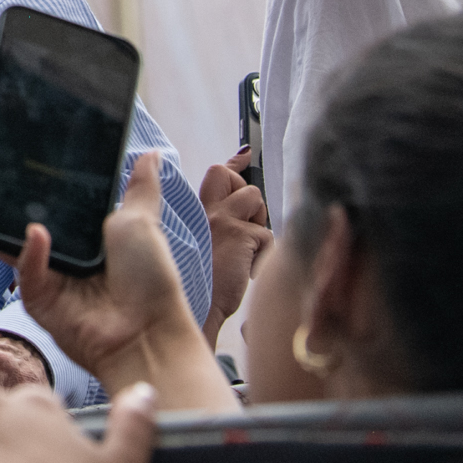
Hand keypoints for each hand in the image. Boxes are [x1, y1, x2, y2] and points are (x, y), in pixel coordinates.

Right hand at [0, 147, 196, 383]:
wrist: (149, 331)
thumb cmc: (149, 278)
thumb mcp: (142, 221)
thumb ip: (138, 188)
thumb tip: (152, 154)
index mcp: (75, 225)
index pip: (32, 189)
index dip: (7, 168)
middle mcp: (54, 245)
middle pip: (4, 210)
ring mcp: (41, 271)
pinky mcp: (36, 297)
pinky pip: (25, 268)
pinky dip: (30, 251)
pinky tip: (37, 233)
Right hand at [198, 148, 271, 339]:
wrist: (199, 308)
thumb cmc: (203, 284)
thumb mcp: (202, 247)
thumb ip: (216, 224)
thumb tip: (237, 210)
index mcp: (195, 213)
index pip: (215, 174)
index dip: (233, 164)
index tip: (245, 154)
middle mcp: (204, 210)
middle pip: (228, 174)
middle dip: (244, 190)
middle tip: (244, 221)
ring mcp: (220, 219)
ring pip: (254, 197)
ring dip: (257, 223)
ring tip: (245, 249)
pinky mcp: (238, 234)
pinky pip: (267, 233)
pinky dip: (264, 253)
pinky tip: (248, 269)